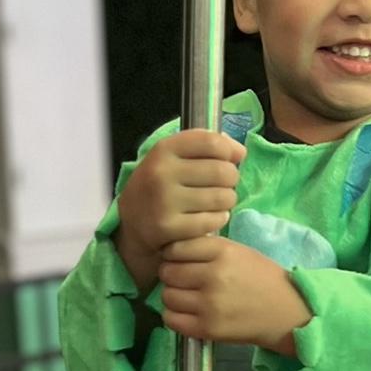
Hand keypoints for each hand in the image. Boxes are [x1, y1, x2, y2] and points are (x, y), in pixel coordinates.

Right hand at [115, 130, 245, 289]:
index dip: (230, 150)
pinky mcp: (168, 228)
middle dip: (231, 179)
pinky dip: (218, 219)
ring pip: (223, 197)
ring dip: (227, 201)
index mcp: (163, 150)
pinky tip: (208, 217)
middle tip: (223, 185)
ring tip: (216, 202)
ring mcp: (163, 201)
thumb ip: (204, 146)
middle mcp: (161, 173)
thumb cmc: (160, 185)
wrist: (131, 223)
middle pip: (223, 171)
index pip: (211, 142)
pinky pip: (213, 221)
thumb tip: (239, 151)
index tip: (233, 158)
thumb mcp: (172, 157)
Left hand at [159, 235, 311, 353]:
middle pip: (168, 272)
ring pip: (167, 295)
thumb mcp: (239, 252)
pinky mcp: (207, 328)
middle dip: (172, 275)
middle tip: (183, 280)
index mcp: (223, 251)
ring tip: (187, 297)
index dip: (173, 254)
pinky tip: (187, 313)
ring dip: (173, 295)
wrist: (286, 312)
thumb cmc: (262, 278)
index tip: (180, 260)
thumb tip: (171, 250)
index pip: (176, 248)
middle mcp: (214, 275)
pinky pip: (171, 319)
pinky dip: (174, 316)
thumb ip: (208, 248)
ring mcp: (209, 304)